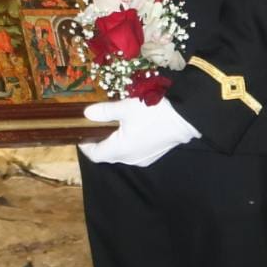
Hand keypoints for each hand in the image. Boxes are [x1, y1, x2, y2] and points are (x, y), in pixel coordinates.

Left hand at [80, 96, 198, 167]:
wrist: (186, 119)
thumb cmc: (154, 112)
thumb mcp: (126, 107)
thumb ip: (104, 112)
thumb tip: (86, 114)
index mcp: (120, 149)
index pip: (95, 155)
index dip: (85, 146)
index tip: (81, 133)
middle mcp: (129, 159)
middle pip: (107, 155)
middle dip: (99, 143)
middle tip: (95, 126)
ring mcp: (142, 159)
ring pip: (120, 154)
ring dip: (113, 143)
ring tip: (112, 125)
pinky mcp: (152, 155)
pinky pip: (133, 153)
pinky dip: (126, 144)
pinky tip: (130, 129)